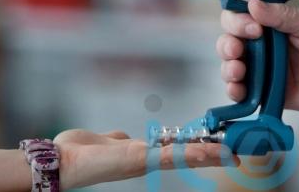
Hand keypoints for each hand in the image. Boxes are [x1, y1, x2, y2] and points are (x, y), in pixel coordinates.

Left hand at [54, 129, 237, 189]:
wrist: (62, 162)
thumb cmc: (79, 152)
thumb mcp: (106, 141)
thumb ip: (118, 139)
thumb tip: (122, 136)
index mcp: (141, 154)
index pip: (177, 151)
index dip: (198, 150)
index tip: (218, 147)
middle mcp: (148, 160)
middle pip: (186, 156)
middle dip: (211, 155)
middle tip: (236, 155)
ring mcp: (145, 161)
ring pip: (184, 156)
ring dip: (208, 155)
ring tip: (231, 154)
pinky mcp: (140, 160)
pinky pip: (170, 155)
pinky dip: (190, 153)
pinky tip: (206, 153)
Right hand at [216, 0, 298, 112]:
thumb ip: (282, 15)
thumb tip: (253, 4)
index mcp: (270, 23)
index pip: (239, 16)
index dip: (237, 20)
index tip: (252, 26)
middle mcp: (261, 44)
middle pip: (229, 40)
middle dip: (228, 44)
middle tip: (239, 49)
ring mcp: (262, 68)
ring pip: (230, 65)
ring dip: (228, 66)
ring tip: (238, 69)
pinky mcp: (265, 91)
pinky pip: (242, 91)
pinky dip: (234, 91)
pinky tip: (238, 89)